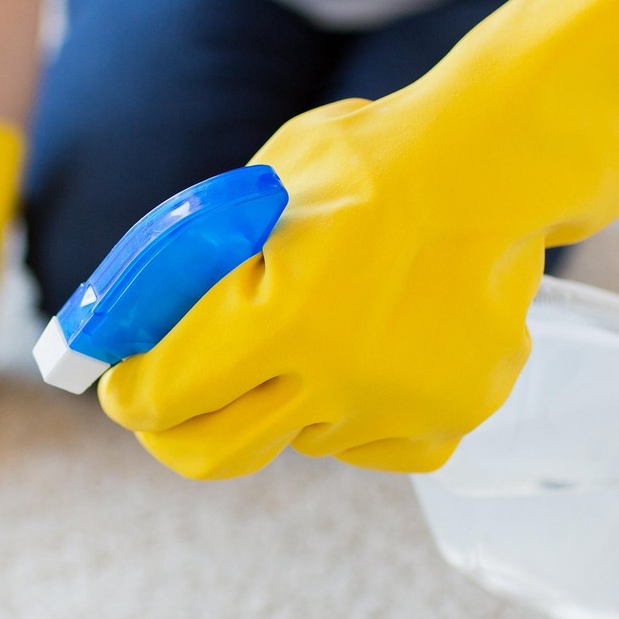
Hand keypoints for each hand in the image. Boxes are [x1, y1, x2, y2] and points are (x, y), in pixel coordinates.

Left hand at [99, 0, 618, 479]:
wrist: (498, 167)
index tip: (119, 383)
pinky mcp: (446, 422)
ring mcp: (395, 408)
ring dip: (283, 397)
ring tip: (323, 319)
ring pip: (294, 437)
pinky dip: (356, 407)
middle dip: (173, 430)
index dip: (127, 391)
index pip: (159, 398)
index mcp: (280, 319)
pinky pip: (367, 443)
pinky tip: (376, 345)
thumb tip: (122, 327)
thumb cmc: (363, 165)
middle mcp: (336, 380)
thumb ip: (190, 268)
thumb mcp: (254, 195)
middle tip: (168, 403)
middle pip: (208, 453)